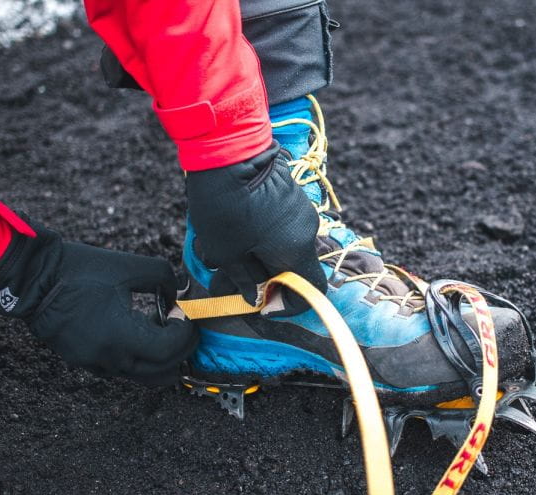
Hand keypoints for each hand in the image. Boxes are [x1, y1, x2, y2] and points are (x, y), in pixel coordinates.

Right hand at [0, 219, 197, 385]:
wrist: (32, 278)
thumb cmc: (78, 270)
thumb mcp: (129, 266)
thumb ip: (164, 277)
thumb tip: (179, 293)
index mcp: (120, 337)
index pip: (169, 349)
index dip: (184, 332)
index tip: (183, 312)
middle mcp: (109, 358)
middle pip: (162, 370)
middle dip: (181, 348)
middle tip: (185, 326)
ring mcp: (96, 364)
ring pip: (143, 375)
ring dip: (162, 357)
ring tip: (164, 330)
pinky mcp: (86, 362)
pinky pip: (123, 370)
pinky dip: (140, 357)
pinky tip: (141, 332)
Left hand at [186, 140, 325, 313]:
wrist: (227, 148)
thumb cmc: (225, 206)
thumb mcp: (225, 253)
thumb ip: (243, 281)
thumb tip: (254, 297)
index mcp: (295, 252)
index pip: (310, 292)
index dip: (287, 305)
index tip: (260, 304)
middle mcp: (307, 232)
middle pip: (294, 268)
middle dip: (264, 277)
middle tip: (233, 275)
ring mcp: (302, 210)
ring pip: (285, 246)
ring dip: (260, 254)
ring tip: (227, 247)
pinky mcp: (291, 194)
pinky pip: (282, 226)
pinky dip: (262, 234)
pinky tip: (234, 225)